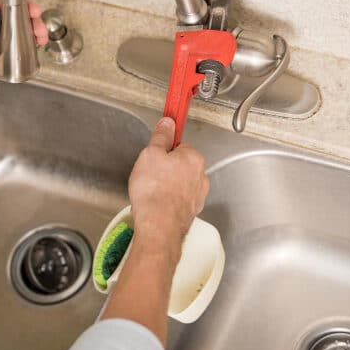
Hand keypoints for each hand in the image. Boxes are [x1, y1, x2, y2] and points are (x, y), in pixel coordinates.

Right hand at [127, 117, 209, 263]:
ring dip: (167, 185)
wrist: (158, 226)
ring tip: (150, 191)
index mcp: (193, 158)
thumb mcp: (150, 154)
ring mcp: (197, 195)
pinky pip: (178, 199)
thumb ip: (160, 137)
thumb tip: (167, 123)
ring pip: (179, 183)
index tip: (155, 154)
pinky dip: (168, 200)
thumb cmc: (154, 192)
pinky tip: (156, 203)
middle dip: (165, 169)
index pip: (179, 145)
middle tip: (149, 174)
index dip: (163, 150)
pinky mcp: (190, 211)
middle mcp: (200, 176)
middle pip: (180, 165)